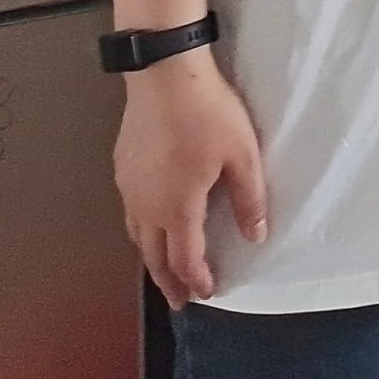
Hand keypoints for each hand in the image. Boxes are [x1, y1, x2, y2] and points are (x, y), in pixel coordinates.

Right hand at [115, 48, 267, 307]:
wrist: (165, 78)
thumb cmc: (208, 114)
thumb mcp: (243, 155)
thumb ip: (250, 199)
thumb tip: (256, 236)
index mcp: (178, 208)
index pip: (185, 258)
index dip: (197, 280)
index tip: (207, 293)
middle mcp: (146, 206)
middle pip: (154, 257)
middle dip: (169, 282)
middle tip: (180, 300)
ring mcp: (130, 188)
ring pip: (138, 237)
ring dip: (153, 259)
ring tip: (165, 271)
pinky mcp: (122, 169)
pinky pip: (130, 214)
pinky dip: (143, 233)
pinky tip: (152, 226)